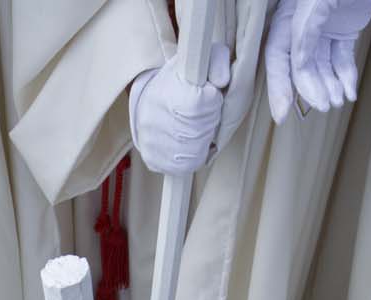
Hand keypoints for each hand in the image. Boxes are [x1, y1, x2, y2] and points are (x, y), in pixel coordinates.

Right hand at [129, 44, 231, 174]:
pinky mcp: (151, 158)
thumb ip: (217, 63)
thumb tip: (221, 81)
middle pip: (201, 130)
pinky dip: (192, 157)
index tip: (207, 95)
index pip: (205, 103)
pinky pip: (182, 167)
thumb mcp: (200, 61)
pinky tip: (188, 144)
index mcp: (168, 90)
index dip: (213, 101)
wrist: (148, 100)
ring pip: (195, 152)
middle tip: (203, 113)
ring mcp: (151, 140)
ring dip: (202, 141)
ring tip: (196, 128)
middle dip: (209, 122)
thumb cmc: (180, 81)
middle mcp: (154, 117)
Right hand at [265, 0, 370, 122]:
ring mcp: (324, 29)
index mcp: (290, 17)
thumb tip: (296, 61)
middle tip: (323, 106)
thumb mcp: (318, 0)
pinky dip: (346, 76)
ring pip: (321, 65)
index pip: (278, 57)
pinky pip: (342, 58)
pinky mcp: (344, 30)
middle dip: (310, 89)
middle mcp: (304, 26)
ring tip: (337, 102)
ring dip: (329, 86)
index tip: (283, 114)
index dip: (279, 85)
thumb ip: (305, 27)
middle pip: (300, 66)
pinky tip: (350, 92)